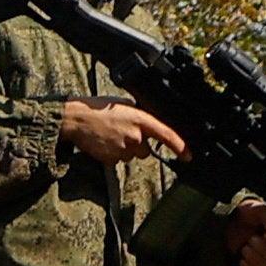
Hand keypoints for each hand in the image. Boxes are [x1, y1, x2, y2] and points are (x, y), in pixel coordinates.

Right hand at [59, 97, 186, 165]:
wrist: (76, 118)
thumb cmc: (99, 109)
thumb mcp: (125, 105)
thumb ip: (140, 117)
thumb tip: (149, 127)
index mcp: (140, 119)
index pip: (167, 135)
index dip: (180, 147)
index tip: (188, 156)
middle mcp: (135, 135)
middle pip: (146, 149)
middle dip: (137, 144)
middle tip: (121, 131)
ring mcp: (123, 148)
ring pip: (131, 155)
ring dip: (124, 148)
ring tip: (110, 134)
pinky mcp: (111, 158)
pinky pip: (118, 160)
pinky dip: (113, 153)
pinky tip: (104, 142)